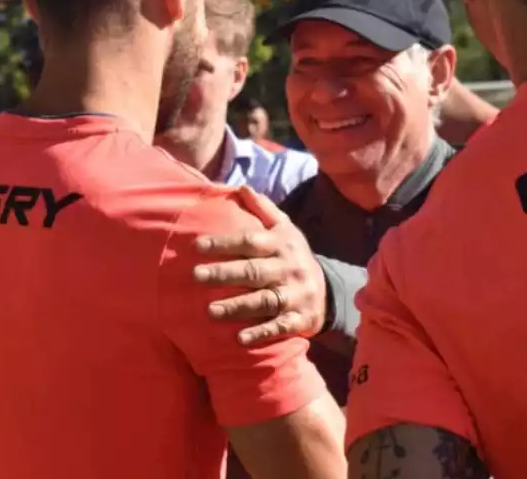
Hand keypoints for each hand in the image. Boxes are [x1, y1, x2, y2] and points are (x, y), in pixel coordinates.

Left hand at [193, 187, 326, 345]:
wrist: (329, 290)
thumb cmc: (293, 256)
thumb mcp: (285, 229)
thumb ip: (263, 209)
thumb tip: (241, 186)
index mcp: (281, 245)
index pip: (250, 241)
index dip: (225, 242)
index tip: (198, 245)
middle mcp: (288, 268)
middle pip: (254, 271)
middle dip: (225, 273)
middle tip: (197, 276)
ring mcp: (295, 295)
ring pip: (265, 300)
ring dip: (238, 306)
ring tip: (210, 311)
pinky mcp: (300, 319)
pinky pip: (280, 327)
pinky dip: (261, 332)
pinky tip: (240, 339)